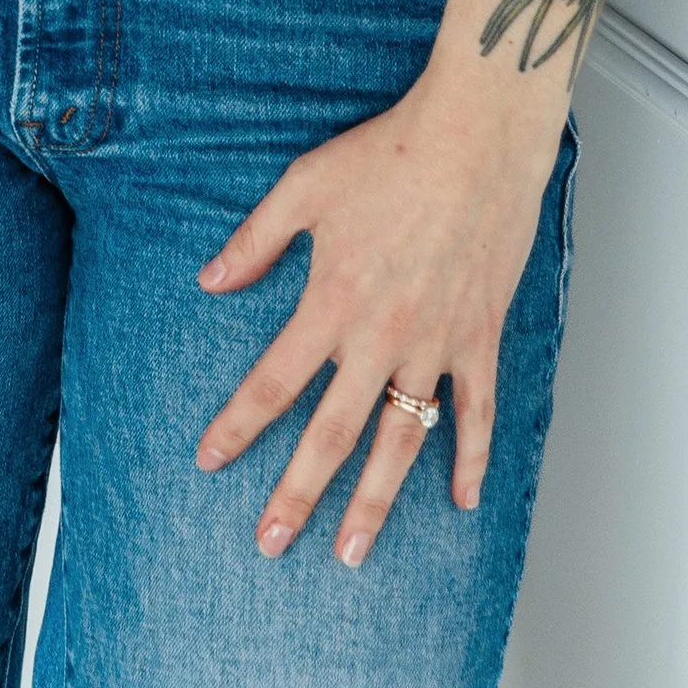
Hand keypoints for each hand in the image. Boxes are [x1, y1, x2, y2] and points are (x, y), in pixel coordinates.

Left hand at [193, 68, 562, 565]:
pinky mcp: (478, 336)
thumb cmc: (390, 152)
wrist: (477, 134)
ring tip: (352, 553)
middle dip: (297, 493)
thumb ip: (256, 239)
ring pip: (401, 440)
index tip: (209, 461)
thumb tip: (210, 281)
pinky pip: (475, 412)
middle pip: (332, 434)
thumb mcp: (306, 186)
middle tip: (270, 543)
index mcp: (332, 300)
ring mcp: (435, 342)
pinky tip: (460, 501)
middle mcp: (381, 335)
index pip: (273, 381)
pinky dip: (469, 459)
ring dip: (375, 502)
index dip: (237, 425)